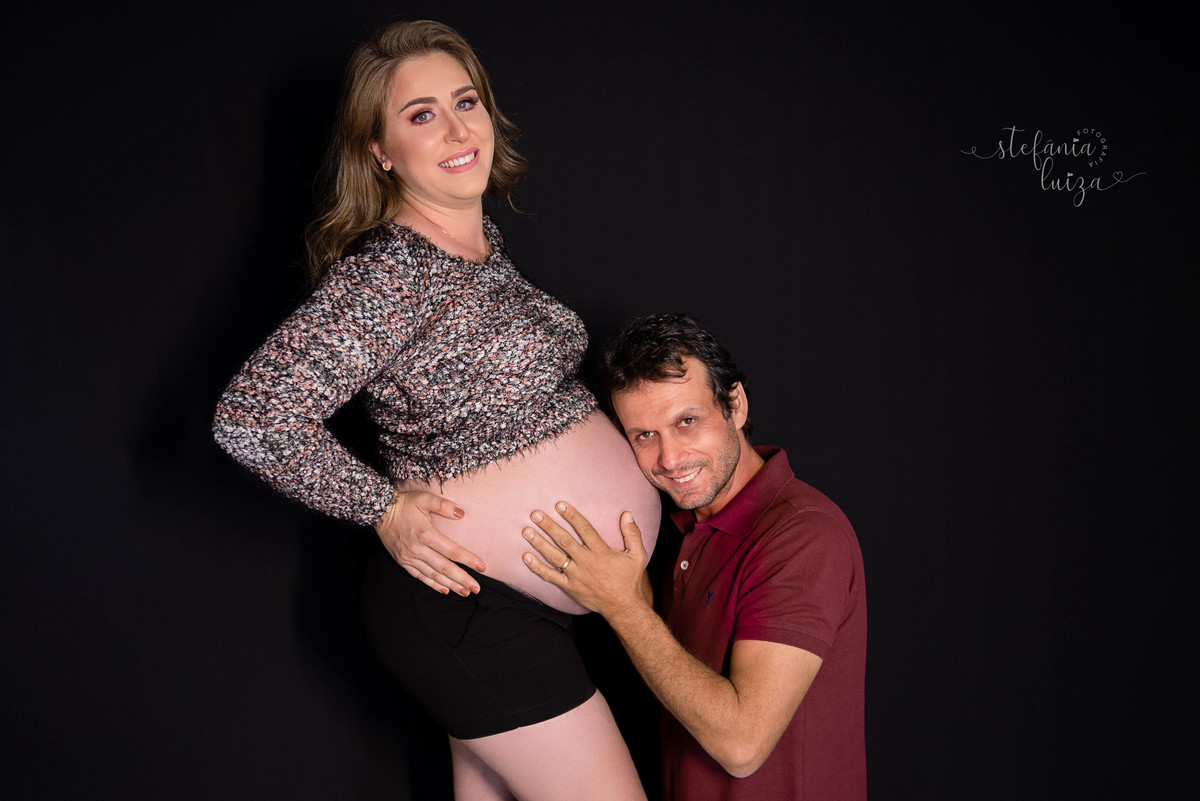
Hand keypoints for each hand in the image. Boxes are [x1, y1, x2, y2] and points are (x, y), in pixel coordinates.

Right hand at [374, 490, 483, 595]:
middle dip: (462, 579)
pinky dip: (433, 585)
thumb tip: (462, 513)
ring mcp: (409, 558)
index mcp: (426, 534)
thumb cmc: (404, 504)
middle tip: (477, 589)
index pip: (452, 551)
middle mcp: (418, 549)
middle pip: (445, 568)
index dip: (469, 560)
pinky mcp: (403, 562)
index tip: (482, 567)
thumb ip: (443, 505)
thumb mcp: (424, 498)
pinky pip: (420, 577)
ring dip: (450, 585)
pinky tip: (444, 590)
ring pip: (433, 575)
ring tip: (465, 592)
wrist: (379, 512)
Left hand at [521, 501, 648, 617]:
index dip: (572, 516)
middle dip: (549, 526)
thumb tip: (627, 514)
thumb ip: (632, 534)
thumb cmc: (629, 579)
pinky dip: (537, 567)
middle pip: (564, 541)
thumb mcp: (638, 555)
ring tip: (526, 531)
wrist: (622, 607)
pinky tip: (526, 557)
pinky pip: (550, 576)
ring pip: (554, 557)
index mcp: (601, 552)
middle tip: (535, 514)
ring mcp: (576, 576)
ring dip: (539, 543)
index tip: (560, 505)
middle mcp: (586, 562)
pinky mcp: (569, 587)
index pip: (584, 529)